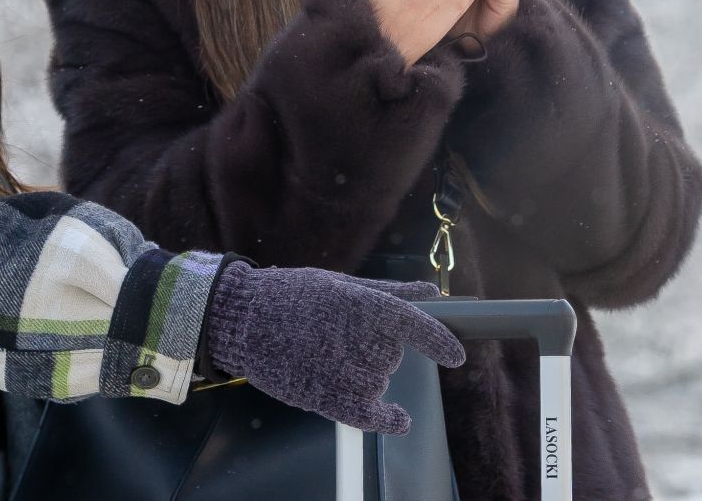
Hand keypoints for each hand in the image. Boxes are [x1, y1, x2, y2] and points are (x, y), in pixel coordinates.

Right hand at [202, 262, 465, 434]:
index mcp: (367, 307)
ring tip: (324, 353)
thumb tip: (430, 291)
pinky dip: (389, 419)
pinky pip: (376, 417)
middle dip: (373, 345)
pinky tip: (397, 417)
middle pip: (391, 354)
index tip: (457, 357)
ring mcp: (349, 376)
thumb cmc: (291, 296)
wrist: (244, 322)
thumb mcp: (340, 283)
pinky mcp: (334, 402)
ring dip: (364, 372)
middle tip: (335, 333)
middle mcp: (364, 343)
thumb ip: (390, 292)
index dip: (439, 342)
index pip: (417, 326)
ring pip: (379, 380)